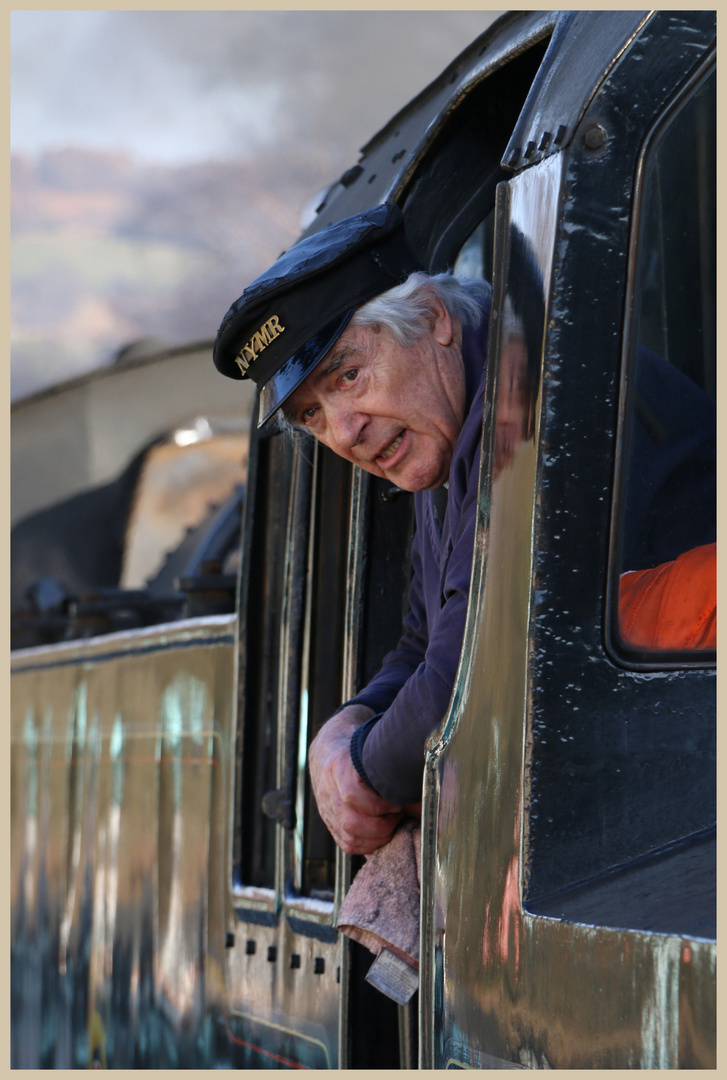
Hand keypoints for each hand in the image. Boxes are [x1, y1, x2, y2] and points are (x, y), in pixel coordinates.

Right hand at [308, 706, 402, 854]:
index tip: (397, 803)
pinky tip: (382, 834)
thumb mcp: (373, 753)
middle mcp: (328, 791)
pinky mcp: (330, 824)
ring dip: (377, 838)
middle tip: (397, 816)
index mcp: (337, 767)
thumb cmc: (361, 753)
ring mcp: (326, 809)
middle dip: (381, 826)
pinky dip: (369, 845)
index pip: (352, 794)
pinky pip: (348, 845)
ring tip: (392, 824)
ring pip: (349, 837)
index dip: (378, 805)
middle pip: (350, 822)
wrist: (330, 754)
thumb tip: (427, 796)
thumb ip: (393, 773)